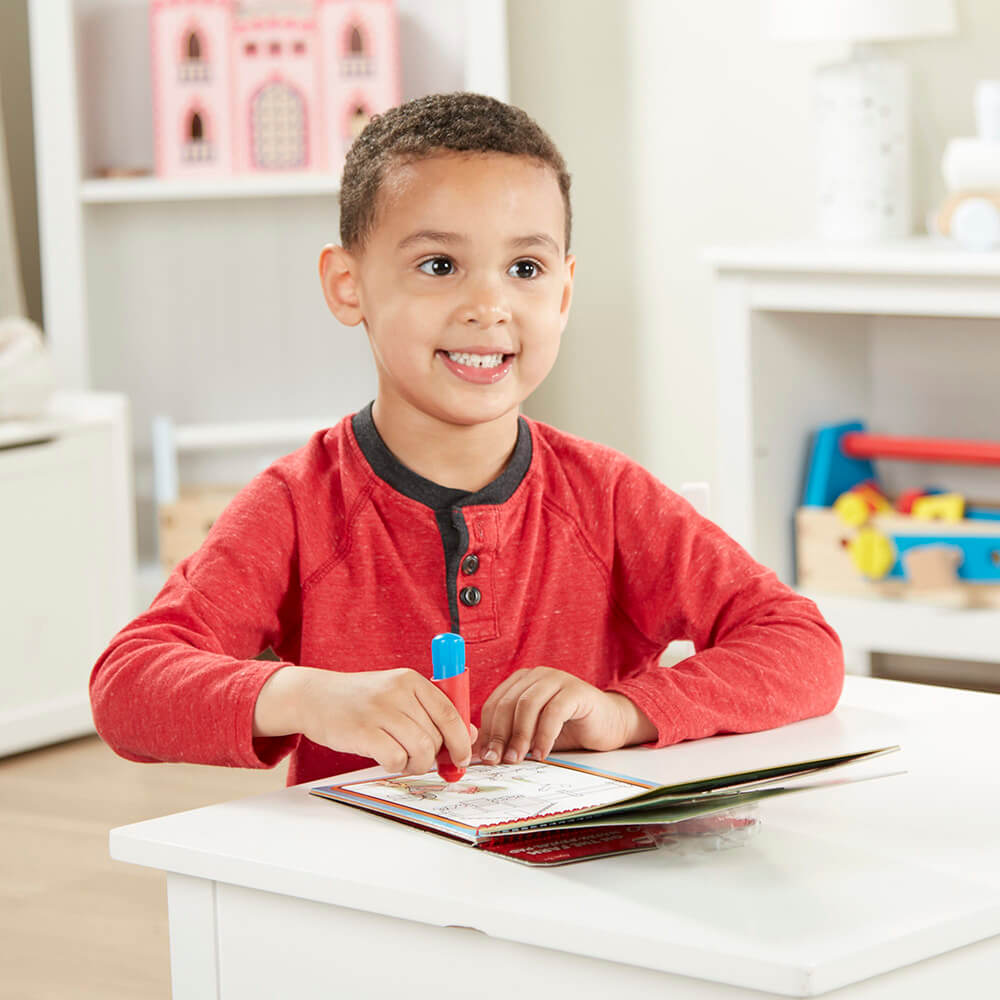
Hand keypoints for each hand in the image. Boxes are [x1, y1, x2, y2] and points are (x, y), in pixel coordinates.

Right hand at [254, 666, 475, 775]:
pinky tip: (387, 759)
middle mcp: (398, 692)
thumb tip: (469, 736)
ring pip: (420, 750)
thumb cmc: (362, 701)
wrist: (315, 697)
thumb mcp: (398, 695)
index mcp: (411, 680)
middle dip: (433, 757)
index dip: (461, 740)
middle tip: (419, 760)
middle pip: (435, 736)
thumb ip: (432, 712)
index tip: (462, 758)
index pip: (449, 713)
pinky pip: (396, 759)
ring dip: (416, 765)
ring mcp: (380, 711)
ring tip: (404, 761)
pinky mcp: (363, 732)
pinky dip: (396, 766)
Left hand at [473, 667, 647, 764]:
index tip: (486, 756)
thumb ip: (510, 738)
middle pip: (508, 703)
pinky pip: (553, 712)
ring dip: (520, 736)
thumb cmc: (569, 728)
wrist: (610, 723)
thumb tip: (480, 756)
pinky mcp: (576, 690)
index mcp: (521, 681)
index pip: (495, 703)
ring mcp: (557, 679)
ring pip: (527, 705)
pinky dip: (544, 735)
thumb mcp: (533, 733)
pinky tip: (542, 753)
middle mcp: (537, 675)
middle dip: (500, 735)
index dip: (488, 731)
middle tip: (499, 760)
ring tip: (518, 758)